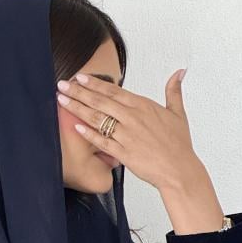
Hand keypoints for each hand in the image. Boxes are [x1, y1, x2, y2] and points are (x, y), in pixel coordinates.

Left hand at [55, 70, 198, 190]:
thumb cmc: (178, 145)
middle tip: (62, 85)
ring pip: (97, 119)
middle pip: (100, 101)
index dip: (94, 83)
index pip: (114, 91)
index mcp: (143, 106)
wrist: (179, 169)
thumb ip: (174, 91)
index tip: (80, 77)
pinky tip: (75, 127)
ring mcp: (126, 135)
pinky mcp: (123, 153)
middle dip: (79, 92)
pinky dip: (88, 134)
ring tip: (62, 101)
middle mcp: (132, 118)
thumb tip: (179, 73)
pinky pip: (102, 142)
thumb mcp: (178, 113)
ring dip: (78, 109)